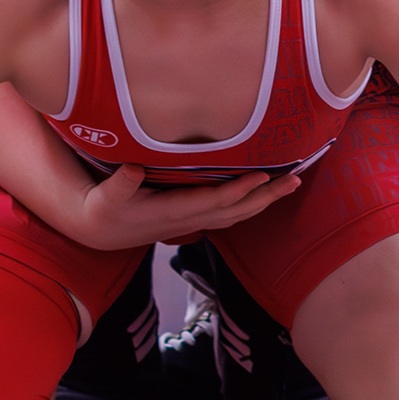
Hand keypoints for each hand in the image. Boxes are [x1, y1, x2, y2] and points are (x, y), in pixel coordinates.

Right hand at [69, 164, 301, 250]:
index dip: (238, 190)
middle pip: (236, 210)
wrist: (103, 231)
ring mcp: (195, 222)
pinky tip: (268, 193)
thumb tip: (132, 168)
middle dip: (266, 196)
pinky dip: (253, 204)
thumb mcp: (106, 196)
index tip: (261, 176)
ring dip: (266, 200)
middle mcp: (190, 219)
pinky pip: (232, 214)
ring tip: (292, 184)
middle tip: (295, 179)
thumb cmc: (105, 208)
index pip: (213, 201)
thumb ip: (120, 183)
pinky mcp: (196, 219)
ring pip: (239, 214)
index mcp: (173, 211)